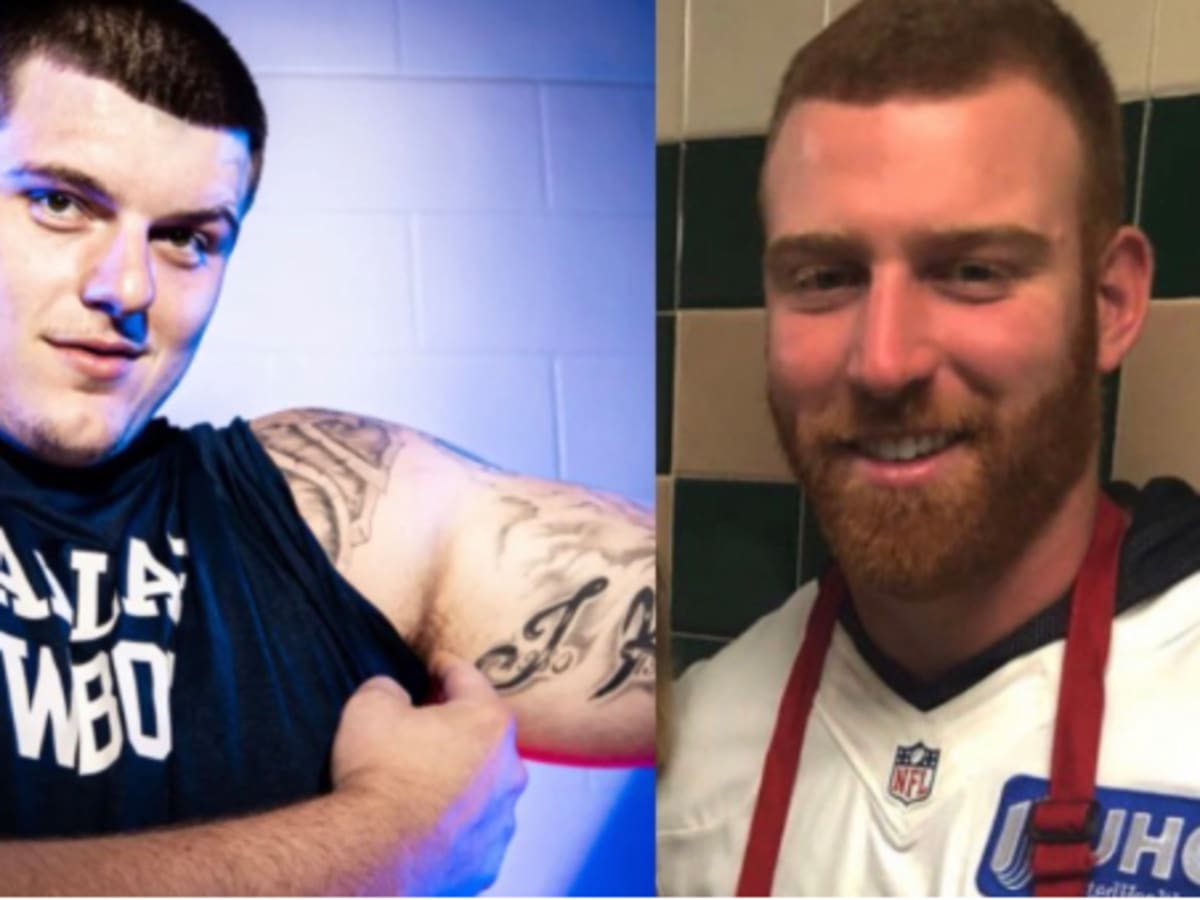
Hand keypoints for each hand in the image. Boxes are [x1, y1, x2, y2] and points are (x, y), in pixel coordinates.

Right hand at [331, 653, 527, 894]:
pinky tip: (429, 826)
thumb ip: (388, 688)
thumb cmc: (378, 773)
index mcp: (487, 722)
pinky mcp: (488, 860)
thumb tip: (395, 694)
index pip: (467, 679)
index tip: (435, 664)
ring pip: (485, 788)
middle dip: (457, 730)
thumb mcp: (370, 706)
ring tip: (424, 785)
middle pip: (483, 736)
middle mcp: (509, 769)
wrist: (374, 855)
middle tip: (423, 729)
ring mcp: (503, 819)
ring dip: (461, 782)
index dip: (445, 667)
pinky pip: (475, 833)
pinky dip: (456, 826)